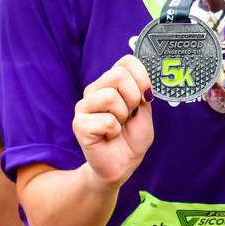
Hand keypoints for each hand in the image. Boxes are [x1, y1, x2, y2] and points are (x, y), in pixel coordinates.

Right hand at [72, 55, 153, 186]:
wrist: (123, 164)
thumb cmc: (132, 136)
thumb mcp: (145, 111)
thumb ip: (142, 92)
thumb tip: (143, 82)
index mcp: (110, 82)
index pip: (126, 61)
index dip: (142, 76)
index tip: (145, 96)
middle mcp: (94, 89)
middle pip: (118, 74)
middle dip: (133, 97)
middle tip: (129, 115)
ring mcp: (83, 106)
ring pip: (110, 96)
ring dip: (123, 116)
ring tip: (118, 126)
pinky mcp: (79, 125)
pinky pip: (106, 121)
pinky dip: (114, 131)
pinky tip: (109, 136)